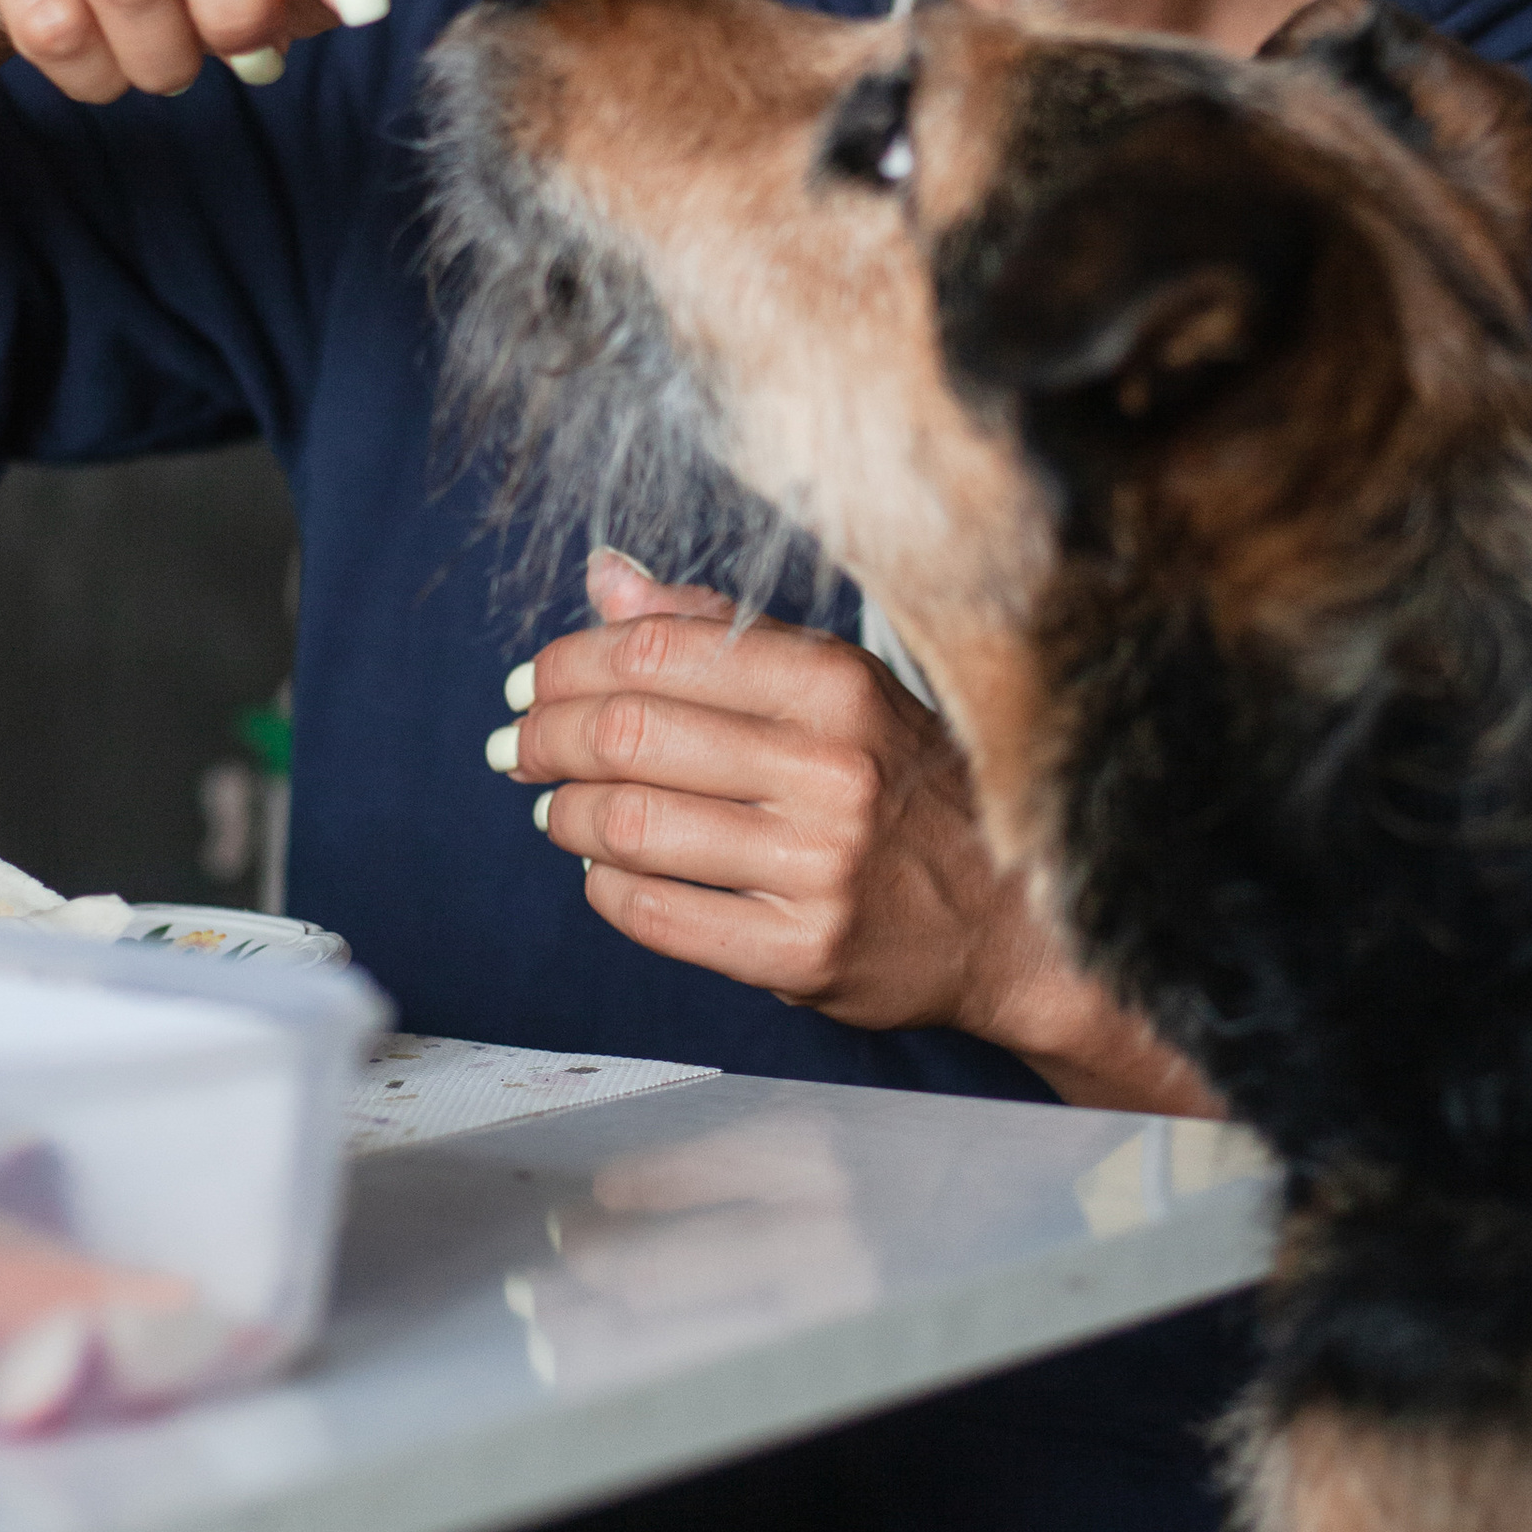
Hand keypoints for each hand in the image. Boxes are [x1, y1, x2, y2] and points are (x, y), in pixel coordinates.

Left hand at [487, 552, 1221, 1114]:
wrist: (1012, 915)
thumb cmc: (907, 785)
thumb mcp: (837, 687)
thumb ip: (717, 630)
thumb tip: (605, 578)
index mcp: (836, 686)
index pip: (660, 651)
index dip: (571, 663)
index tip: (536, 681)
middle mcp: (831, 771)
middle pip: (628, 737)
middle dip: (545, 738)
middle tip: (519, 748)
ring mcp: (818, 868)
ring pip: (629, 828)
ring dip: (566, 815)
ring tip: (559, 810)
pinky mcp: (802, 953)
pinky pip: (656, 915)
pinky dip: (607, 887)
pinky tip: (607, 871)